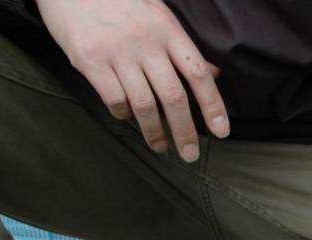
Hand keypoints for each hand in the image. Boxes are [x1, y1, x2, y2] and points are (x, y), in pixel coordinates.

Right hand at [35, 0, 228, 160]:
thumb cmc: (119, 3)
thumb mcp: (157, 16)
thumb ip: (183, 47)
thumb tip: (214, 74)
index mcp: (167, 29)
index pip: (198, 73)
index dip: (212, 105)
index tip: (220, 131)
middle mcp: (145, 40)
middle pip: (173, 96)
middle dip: (185, 131)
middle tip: (190, 154)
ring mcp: (117, 51)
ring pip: (144, 105)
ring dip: (154, 132)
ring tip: (160, 146)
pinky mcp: (91, 60)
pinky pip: (115, 100)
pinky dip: (123, 114)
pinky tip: (127, 116)